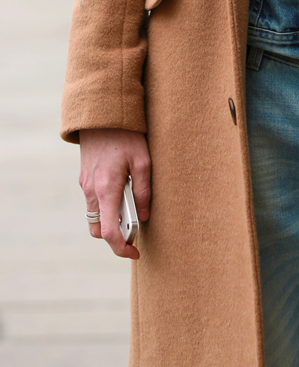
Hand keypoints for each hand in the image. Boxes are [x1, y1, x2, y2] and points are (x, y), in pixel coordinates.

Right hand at [79, 129, 150, 260]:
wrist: (102, 114)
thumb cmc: (126, 136)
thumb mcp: (143, 161)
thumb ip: (144, 191)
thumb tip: (145, 216)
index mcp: (106, 189)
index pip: (109, 232)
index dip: (121, 248)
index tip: (135, 252)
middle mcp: (91, 190)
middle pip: (98, 229)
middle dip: (115, 236)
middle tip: (136, 229)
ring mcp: (85, 184)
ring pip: (95, 215)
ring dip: (111, 219)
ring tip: (132, 207)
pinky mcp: (84, 177)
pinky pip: (94, 201)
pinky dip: (107, 206)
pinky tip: (123, 192)